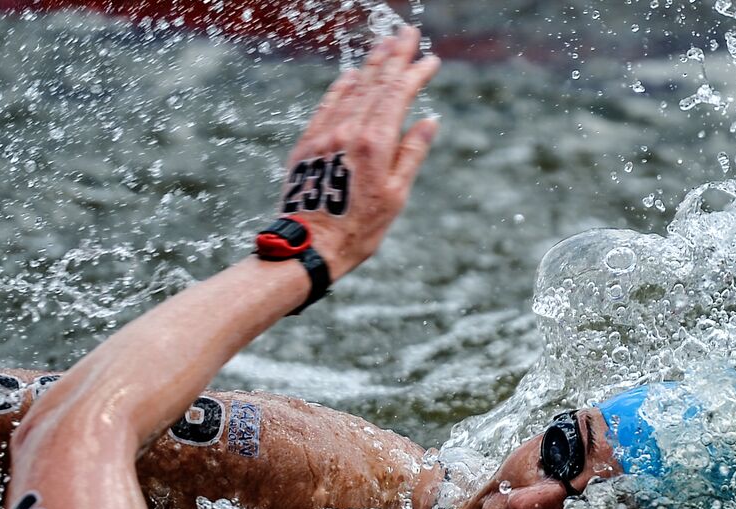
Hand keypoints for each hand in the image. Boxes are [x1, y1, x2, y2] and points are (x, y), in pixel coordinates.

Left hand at [277, 27, 439, 279]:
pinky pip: (325, 108)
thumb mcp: (396, 195)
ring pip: (351, 92)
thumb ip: (411, 153)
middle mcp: (348, 132)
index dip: (415, 73)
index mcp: (375, 143)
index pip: (399, 95)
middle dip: (393, 56)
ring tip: (383, 46)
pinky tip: (350, 77)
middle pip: (375, 84)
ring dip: (369, 66)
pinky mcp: (306, 147)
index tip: (430, 60)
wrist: (309, 247)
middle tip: (407, 34)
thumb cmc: (358, 229)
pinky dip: (340, 90)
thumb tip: (429, 120)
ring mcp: (324, 137)